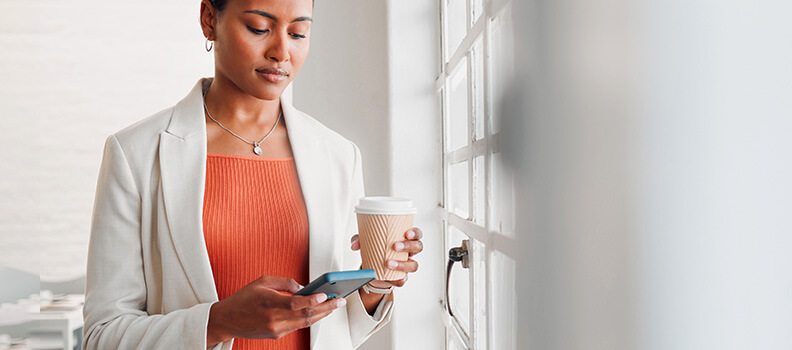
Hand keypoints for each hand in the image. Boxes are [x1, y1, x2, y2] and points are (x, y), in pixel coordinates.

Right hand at [206, 275, 345, 345]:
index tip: (326, 294)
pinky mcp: (277, 334)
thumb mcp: (262, 282)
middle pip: (305, 315)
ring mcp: (276, 329)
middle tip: (339, 301)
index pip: (295, 303)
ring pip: (305, 323)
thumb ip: (284, 283)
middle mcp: (273, 319)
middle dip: (326, 308)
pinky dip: (310, 318)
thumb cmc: (243, 299)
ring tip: (334, 306)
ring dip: (322, 314)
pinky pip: (298, 326)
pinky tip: (319, 312)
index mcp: (268, 303)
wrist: (227, 320)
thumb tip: (304, 287)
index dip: (313, 300)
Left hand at [350, 227, 423, 287]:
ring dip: (403, 264)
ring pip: (413, 265)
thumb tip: (355, 245)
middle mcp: (410, 252)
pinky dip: (398, 279)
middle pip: (418, 247)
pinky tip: (390, 278)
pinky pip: (404, 280)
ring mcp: (407, 265)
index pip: (416, 234)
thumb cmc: (375, 248)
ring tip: (388, 263)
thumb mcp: (367, 241)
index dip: (415, 233)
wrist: (373, 267)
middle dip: (409, 246)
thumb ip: (360, 239)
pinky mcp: (402, 277)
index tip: (406, 233)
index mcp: (405, 239)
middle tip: (395, 246)